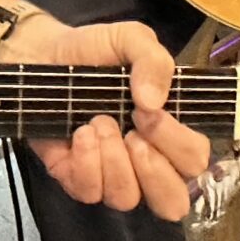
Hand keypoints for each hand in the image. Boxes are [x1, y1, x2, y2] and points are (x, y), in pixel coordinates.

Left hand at [11, 17, 209, 220]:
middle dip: (153, 168)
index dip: (178, 144)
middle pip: (172, 200)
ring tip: (98, 122)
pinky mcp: (76, 178)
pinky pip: (90, 192)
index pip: (195, 161)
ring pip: (127, 198)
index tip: (149, 111)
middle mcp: (147, 161)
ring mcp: (111, 174)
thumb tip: (153, 101)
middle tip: (132, 130)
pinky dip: (86, 163)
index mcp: (170, 130)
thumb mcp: (131, 40)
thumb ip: (154, 61)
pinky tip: (80, 134)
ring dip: (114, 160)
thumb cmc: (95, 51)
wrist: (44, 53)